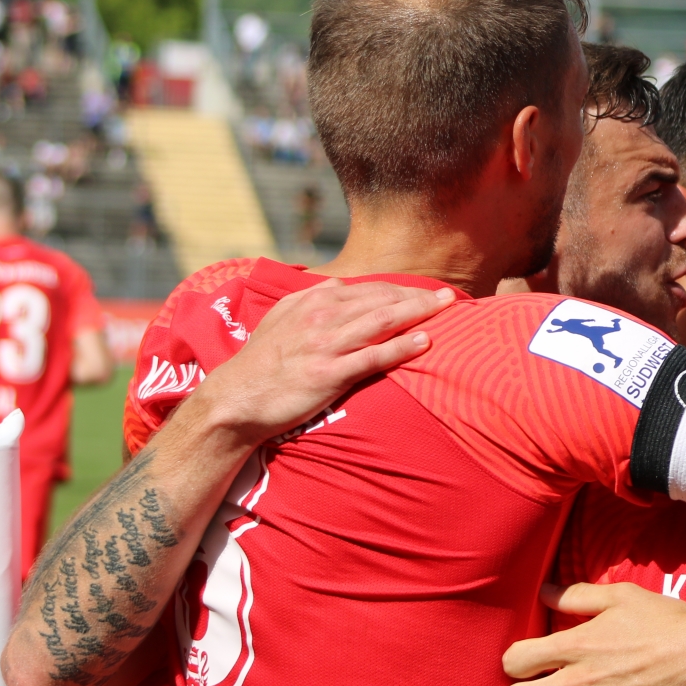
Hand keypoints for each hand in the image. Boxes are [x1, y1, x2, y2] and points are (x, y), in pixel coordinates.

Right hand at [191, 279, 453, 444]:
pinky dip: (400, 347)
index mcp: (312, 301)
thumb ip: (311, 298)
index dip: (401, 289)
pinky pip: (372, 356)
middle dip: (418, 296)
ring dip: (417, 312)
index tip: (427, 290)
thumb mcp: (281, 318)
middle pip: (381, 300)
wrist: (236, 399)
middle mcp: (320, 317)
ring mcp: (325, 345)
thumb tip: (338, 285)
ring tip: (445, 308)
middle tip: (449, 296)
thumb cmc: (262, 362)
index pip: (368, 289)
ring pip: (381, 321)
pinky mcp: (327, 373)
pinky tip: (425, 341)